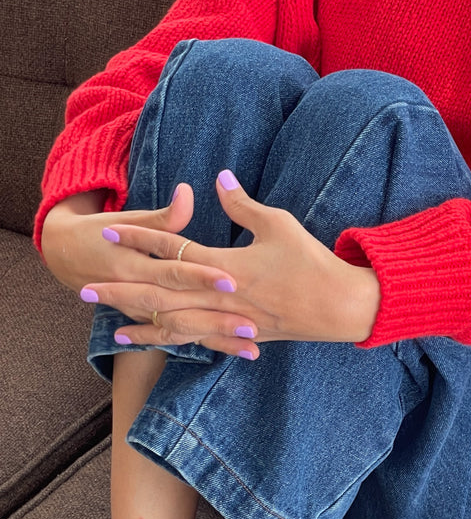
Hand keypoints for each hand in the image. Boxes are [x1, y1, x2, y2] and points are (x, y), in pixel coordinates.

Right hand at [41, 186, 250, 357]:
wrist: (67, 255)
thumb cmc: (105, 230)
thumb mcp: (129, 219)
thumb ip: (163, 215)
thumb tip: (187, 192)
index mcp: (133, 265)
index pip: (173, 271)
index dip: (200, 276)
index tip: (231, 281)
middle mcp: (139, 294)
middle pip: (183, 309)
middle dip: (217, 319)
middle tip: (251, 324)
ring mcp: (145, 312)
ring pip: (185, 330)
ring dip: (219, 339)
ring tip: (252, 348)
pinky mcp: (154, 320)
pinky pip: (183, 337)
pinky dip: (210, 344)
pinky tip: (243, 352)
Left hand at [80, 170, 380, 357]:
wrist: (336, 305)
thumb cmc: (310, 261)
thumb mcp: (279, 224)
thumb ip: (243, 205)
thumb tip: (219, 177)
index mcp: (226, 266)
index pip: (173, 250)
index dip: (140, 239)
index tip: (109, 231)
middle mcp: (219, 297)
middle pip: (160, 294)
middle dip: (121, 290)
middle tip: (85, 289)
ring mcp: (227, 320)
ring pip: (172, 323)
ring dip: (137, 321)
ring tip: (107, 321)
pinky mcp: (237, 333)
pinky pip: (195, 340)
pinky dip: (168, 341)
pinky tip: (149, 341)